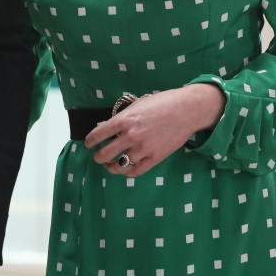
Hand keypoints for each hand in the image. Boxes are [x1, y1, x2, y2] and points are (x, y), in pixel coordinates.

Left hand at [85, 84, 224, 176]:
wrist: (187, 110)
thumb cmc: (162, 103)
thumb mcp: (137, 105)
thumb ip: (119, 117)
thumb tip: (102, 126)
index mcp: (124, 120)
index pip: (98, 135)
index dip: (90, 141)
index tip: (89, 143)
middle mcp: (131, 135)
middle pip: (105, 154)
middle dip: (98, 157)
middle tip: (98, 156)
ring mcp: (143, 148)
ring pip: (119, 165)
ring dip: (111, 167)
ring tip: (109, 165)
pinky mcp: (155, 157)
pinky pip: (136, 171)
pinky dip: (127, 172)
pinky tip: (124, 169)